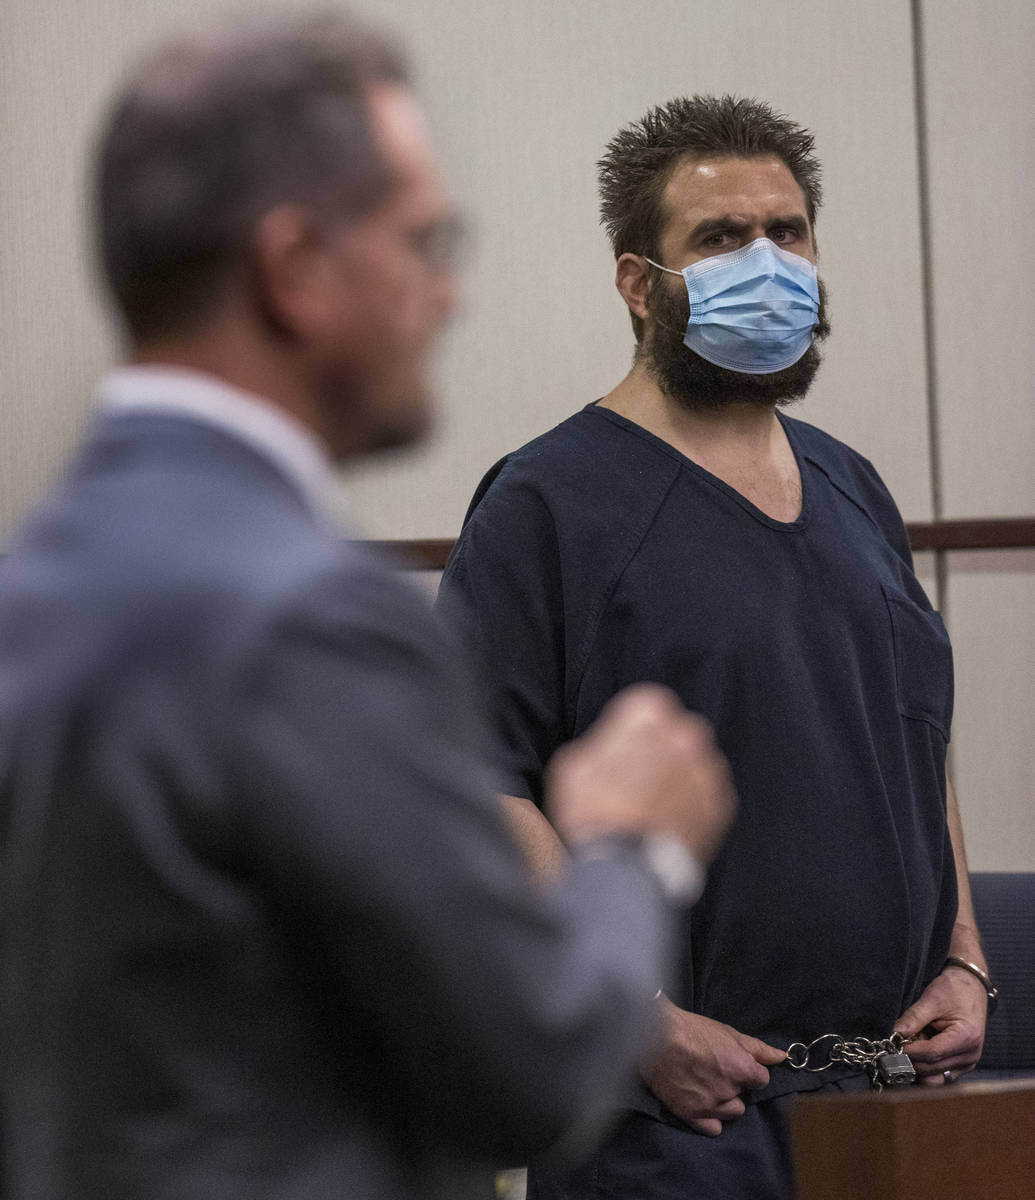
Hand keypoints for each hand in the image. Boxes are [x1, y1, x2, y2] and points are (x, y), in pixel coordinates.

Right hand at [546, 684, 733, 862]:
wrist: (624, 868)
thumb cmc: (592, 812)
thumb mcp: (574, 764)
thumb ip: (603, 742)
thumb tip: (613, 745)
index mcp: (649, 715)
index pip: (648, 704)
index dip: (633, 727)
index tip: (624, 746)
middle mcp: (687, 735)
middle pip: (677, 733)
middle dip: (662, 749)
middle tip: (639, 778)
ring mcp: (708, 771)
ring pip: (696, 763)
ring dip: (680, 776)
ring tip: (653, 806)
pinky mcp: (722, 805)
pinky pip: (708, 795)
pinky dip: (693, 804)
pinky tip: (668, 822)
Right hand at [642, 998, 784, 1135]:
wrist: (654, 1035)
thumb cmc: (692, 1029)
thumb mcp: (728, 1032)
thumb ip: (758, 1049)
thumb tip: (782, 1058)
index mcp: (742, 1070)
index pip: (761, 1080)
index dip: (749, 1071)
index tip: (735, 1063)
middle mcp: (729, 1091)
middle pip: (744, 1096)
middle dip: (735, 1085)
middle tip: (716, 1071)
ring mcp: (710, 1106)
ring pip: (731, 1112)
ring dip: (724, 1101)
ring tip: (707, 1085)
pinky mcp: (690, 1115)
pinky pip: (713, 1128)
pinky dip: (710, 1118)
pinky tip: (701, 1102)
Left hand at [894, 965, 987, 1084]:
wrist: (971, 988)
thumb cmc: (954, 991)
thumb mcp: (931, 999)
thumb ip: (914, 1017)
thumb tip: (895, 1034)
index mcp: (966, 1038)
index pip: (931, 1054)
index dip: (910, 1050)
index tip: (893, 1042)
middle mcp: (970, 1056)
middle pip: (932, 1067)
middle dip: (912, 1057)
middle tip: (899, 1040)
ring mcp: (968, 1063)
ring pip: (934, 1074)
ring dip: (918, 1061)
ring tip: (914, 1041)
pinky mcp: (963, 1065)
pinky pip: (940, 1073)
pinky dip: (927, 1064)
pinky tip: (921, 1047)